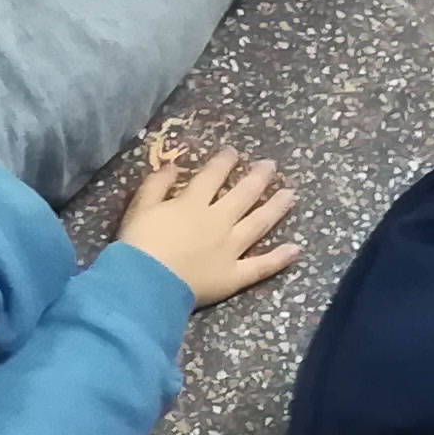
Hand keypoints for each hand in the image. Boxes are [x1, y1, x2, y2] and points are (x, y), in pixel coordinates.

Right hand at [115, 145, 299, 306]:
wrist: (146, 282)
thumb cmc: (138, 244)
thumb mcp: (139, 207)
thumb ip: (156, 184)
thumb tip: (173, 166)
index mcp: (193, 204)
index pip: (212, 176)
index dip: (224, 162)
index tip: (234, 152)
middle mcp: (217, 221)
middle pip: (243, 195)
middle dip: (258, 178)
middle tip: (271, 166)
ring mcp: (230, 248)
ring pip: (258, 224)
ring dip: (275, 208)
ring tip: (290, 195)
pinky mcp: (234, 275)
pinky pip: (261, 266)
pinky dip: (279, 258)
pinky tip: (295, 249)